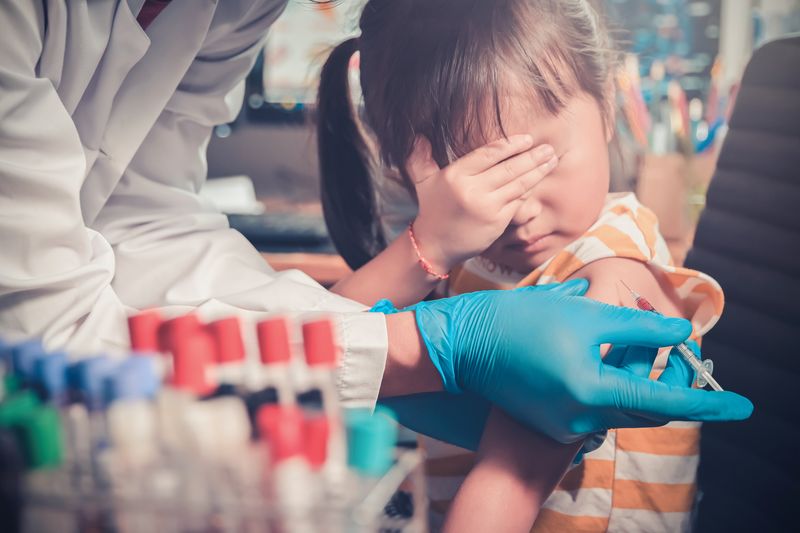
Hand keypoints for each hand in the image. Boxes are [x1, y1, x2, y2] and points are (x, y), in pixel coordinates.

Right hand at [407, 135, 556, 272]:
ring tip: (551, 160)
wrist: (434, 246)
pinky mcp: (497, 222)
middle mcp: (472, 189)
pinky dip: (528, 191)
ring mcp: (487, 207)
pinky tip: (538, 182)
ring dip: (537, 172)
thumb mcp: (423, 182)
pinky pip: (517, 202)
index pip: (489, 154)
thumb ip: (420, 158)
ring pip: (518, 184)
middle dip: (532, 157)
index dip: (511, 145)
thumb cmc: (432, 210)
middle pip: (509, 168)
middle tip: (548, 148)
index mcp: (456, 175)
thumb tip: (417, 135)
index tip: (527, 139)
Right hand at [413, 280, 753, 442]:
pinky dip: (613, 382)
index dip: (709, 402)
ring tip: (639, 343)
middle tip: (681, 353)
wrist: (464, 345)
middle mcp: (582, 418)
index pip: (665, 401)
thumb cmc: (520, 323)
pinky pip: (598, 404)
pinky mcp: (554, 419)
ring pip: (622, 402)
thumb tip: (679, 332)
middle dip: (670, 379)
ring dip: (638, 376)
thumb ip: (639, 326)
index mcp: (592, 391)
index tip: (746, 407)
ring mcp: (566, 423)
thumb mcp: (585, 315)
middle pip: (645, 404)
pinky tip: (605, 353)